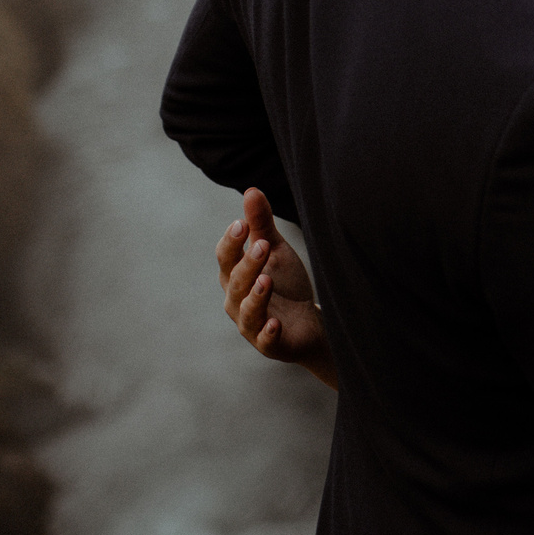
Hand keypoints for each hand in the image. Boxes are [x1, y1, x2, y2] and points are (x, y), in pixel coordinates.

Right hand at [216, 187, 337, 387]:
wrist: (307, 323)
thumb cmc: (285, 283)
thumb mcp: (275, 251)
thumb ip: (261, 224)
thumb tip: (251, 190)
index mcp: (235, 275)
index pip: (226, 256)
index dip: (231, 241)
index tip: (241, 224)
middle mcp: (236, 300)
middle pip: (236, 281)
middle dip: (248, 263)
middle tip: (263, 244)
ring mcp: (250, 324)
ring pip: (246, 310)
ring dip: (255, 296)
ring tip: (266, 280)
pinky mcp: (269, 343)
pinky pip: (264, 339)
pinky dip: (268, 331)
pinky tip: (275, 323)